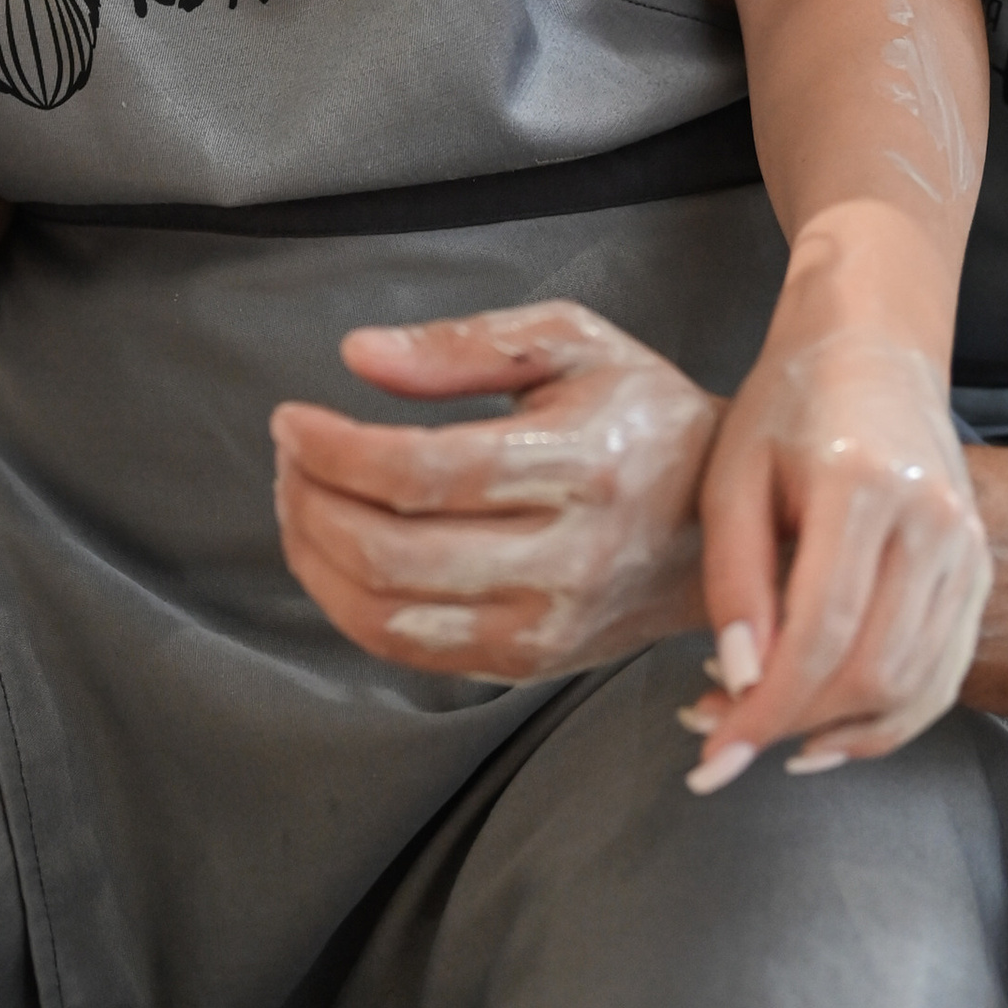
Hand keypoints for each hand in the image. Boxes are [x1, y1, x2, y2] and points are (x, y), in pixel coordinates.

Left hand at [271, 303, 719, 680]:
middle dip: (313, 502)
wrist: (718, 524)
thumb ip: (465, 344)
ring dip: (316, 558)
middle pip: (394, 554)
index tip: (293, 420)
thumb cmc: (642, 417)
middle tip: (289, 455)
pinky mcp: (528, 665)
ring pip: (388, 617)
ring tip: (299, 498)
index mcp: (580, 465)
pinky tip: (333, 552)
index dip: (338, 451)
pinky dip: (348, 605)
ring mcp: (546, 628)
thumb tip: (360, 356)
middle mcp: (566, 561)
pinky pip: (408, 652)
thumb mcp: (574, 341)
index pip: (426, 473)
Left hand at [685, 280, 990, 786]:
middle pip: (873, 671)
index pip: (822, 633)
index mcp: (863, 485)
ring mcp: (967, 548)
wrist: (872, 349)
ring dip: (837, 732)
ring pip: (914, 687)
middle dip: (794, 725)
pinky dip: (888, 720)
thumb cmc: (787, 404)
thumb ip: (734, 580)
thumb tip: (740, 683)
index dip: (766, 708)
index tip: (713, 756)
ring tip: (764, 729)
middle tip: (723, 737)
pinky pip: (942, 675)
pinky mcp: (977, 570)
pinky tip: (828, 731)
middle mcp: (933, 521)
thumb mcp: (733, 476)